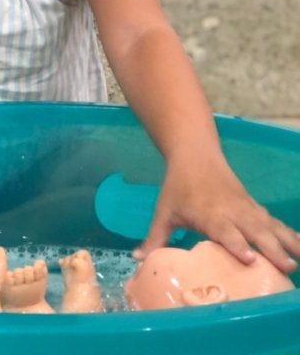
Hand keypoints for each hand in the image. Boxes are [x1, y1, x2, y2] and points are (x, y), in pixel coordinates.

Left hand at [134, 155, 299, 273]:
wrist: (194, 153)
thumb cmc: (177, 186)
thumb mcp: (164, 211)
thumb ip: (154, 238)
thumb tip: (137, 261)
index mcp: (209, 214)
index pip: (224, 230)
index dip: (236, 244)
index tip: (249, 258)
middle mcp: (231, 211)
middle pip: (254, 230)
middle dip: (271, 248)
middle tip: (286, 267)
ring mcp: (245, 207)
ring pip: (269, 225)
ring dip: (286, 241)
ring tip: (299, 260)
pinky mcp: (252, 205)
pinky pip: (272, 220)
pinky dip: (287, 232)